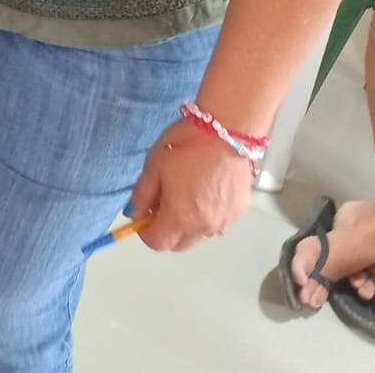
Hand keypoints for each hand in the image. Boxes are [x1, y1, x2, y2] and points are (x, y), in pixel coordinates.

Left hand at [127, 122, 253, 252]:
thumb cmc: (187, 144)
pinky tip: (205, 193)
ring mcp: (225, 221)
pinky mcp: (240, 211)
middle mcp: (205, 226)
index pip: (158, 243)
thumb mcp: (153, 167)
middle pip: (179, 245)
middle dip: (166, 232)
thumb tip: (135, 213)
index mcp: (181, 217)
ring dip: (188, 226)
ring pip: (200, 236)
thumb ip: (141, 196)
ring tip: (185, 196)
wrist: (225, 130)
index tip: (143, 217)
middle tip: (161, 206)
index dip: (146, 232)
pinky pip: (218, 224)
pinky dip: (208, 216)